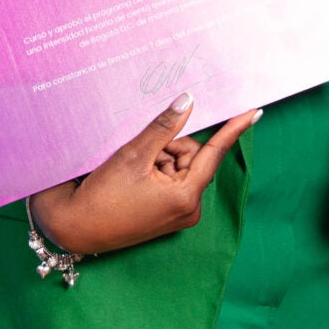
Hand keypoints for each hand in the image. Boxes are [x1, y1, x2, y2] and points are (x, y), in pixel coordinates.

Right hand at [30, 96, 258, 256]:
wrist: (74, 227)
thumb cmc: (102, 196)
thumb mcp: (134, 155)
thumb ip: (164, 127)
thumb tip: (188, 101)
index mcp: (187, 196)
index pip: (214, 152)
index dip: (233, 129)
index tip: (254, 111)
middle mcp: (188, 208)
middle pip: (190, 157)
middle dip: (167, 147)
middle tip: (139, 155)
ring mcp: (178, 213)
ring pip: (177, 166)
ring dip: (157, 159)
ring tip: (130, 171)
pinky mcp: (166, 214)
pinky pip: (169, 180)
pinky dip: (153, 171)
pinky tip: (131, 177)